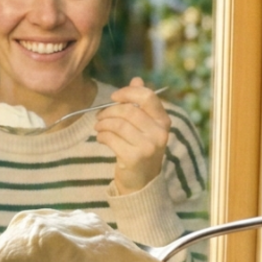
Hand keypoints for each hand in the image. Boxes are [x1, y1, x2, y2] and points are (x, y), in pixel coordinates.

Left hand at [94, 77, 171, 193]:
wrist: (141, 181)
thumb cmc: (141, 148)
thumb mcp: (144, 125)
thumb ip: (141, 103)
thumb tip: (136, 79)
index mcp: (163, 121)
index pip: (147, 97)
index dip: (128, 93)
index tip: (114, 97)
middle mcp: (159, 133)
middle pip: (129, 111)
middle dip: (109, 111)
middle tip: (100, 116)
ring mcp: (148, 146)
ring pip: (118, 124)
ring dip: (103, 123)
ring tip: (98, 127)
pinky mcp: (134, 157)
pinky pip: (111, 138)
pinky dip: (102, 135)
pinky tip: (100, 137)